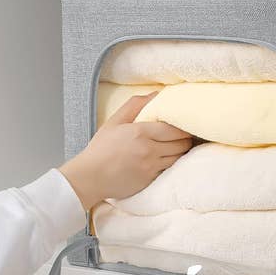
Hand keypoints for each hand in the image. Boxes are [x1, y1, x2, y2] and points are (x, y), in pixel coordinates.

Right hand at [59, 92, 191, 209]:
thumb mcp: (114, 121)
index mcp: (140, 132)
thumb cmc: (101, 148)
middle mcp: (148, 150)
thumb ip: (135, 105)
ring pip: (177, 158)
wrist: (89, 177)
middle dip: (185, 139)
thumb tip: (156, 94)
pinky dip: (171, 163)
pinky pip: (168, 170)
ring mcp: (150, 167)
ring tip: (178, 146)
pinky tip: (167, 159)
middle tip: (185, 135)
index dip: (183, 127)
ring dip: (180, 152)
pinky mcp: (150, 180)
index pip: (174, 129)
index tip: (185, 125)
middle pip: (181, 144)